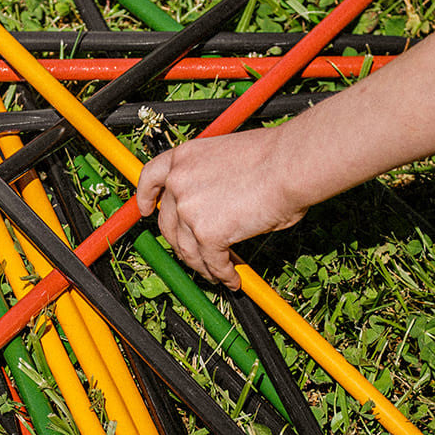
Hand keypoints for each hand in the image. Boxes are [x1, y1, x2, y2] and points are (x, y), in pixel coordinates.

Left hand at [135, 126, 309, 288]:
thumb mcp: (225, 156)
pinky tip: (233, 278)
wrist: (290, 164)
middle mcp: (179, 183)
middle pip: (167, 224)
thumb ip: (208, 179)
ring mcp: (189, 209)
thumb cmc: (272, 156)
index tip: (144, 209)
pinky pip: (212, 263)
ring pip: (187, 250)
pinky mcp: (208, 233)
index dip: (144, 197)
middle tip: (197, 253)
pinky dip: (223, 274)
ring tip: (218, 273)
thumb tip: (215, 205)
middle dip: (181, 243)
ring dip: (203, 265)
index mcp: (183, 158)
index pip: (150, 178)